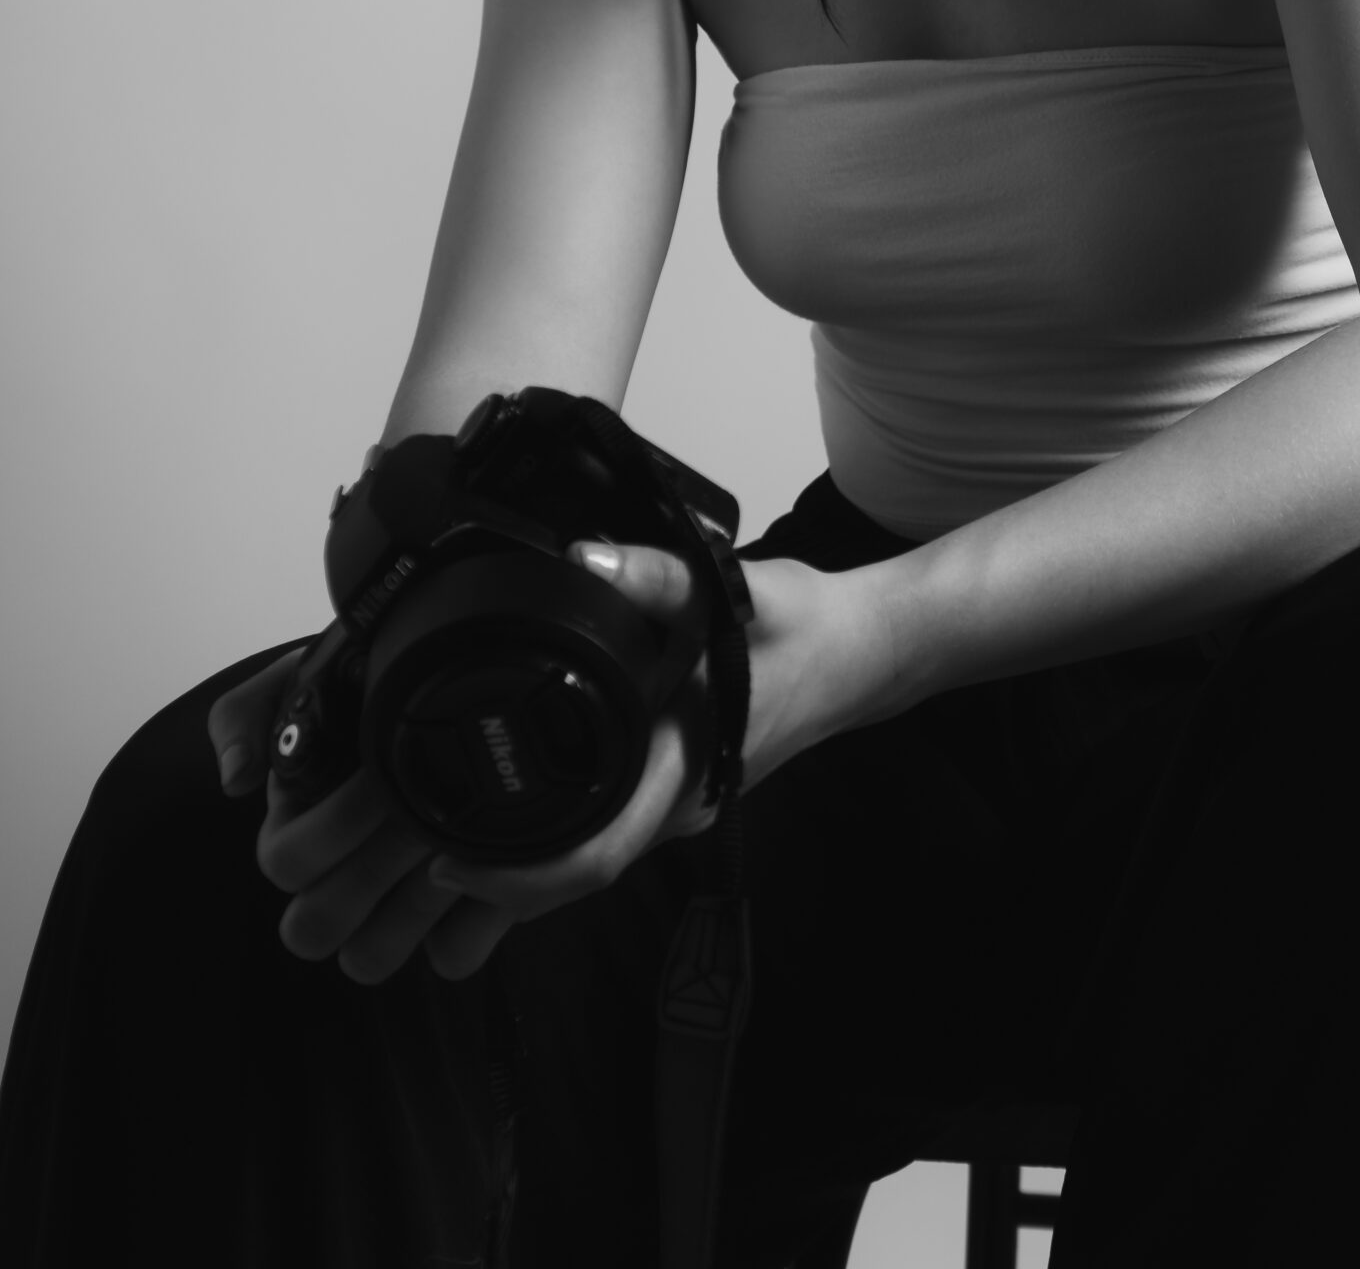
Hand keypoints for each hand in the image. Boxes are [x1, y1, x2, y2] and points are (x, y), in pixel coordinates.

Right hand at [208, 646, 509, 983]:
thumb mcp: (302, 678)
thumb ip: (246, 715)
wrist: (462, 680)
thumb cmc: (370, 687)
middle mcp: (338, 881)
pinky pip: (452, 957)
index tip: (379, 771)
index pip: (285, 863)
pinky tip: (494, 867)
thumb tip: (234, 781)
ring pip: (371, 957)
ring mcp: (393, 911)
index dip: (332, 825)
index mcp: (297, 831)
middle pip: (314, 925)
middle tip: (420, 809)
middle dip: (368, 867)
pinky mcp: (455, 923)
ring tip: (456, 835)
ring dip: (412, 905)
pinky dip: (472, 927)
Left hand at [430, 544, 897, 937]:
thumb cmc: (805, 629)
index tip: (448, 861)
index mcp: (684, 771)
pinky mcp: (681, 788)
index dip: (517, 877)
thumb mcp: (733, 593)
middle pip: (578, 868)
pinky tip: (514, 799)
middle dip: (498, 874)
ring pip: (592, 851)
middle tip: (417, 839)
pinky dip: (559, 826)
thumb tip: (583, 559)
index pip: (594, 856)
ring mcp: (681, 803)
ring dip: (526, 853)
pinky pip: (609, 825)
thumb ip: (658, 576)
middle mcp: (679, 805)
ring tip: (446, 820)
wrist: (864, 651)